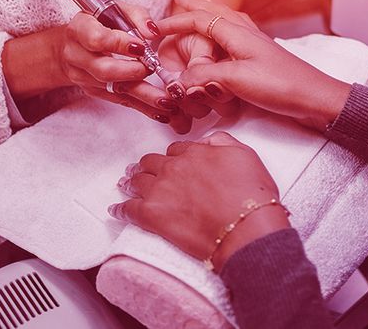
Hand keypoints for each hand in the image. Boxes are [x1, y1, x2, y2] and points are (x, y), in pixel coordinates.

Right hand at [54, 3, 191, 131]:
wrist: (72, 45)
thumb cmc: (100, 23)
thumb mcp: (116, 10)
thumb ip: (137, 16)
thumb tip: (152, 32)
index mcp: (80, 29)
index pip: (97, 39)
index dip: (120, 44)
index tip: (141, 47)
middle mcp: (77, 55)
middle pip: (104, 70)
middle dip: (132, 72)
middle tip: (153, 69)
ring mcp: (84, 77)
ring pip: (115, 89)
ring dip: (144, 96)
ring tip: (168, 101)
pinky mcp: (95, 92)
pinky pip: (121, 101)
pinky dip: (143, 107)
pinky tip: (162, 112)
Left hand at [108, 132, 289, 271]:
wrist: (245, 228)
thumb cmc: (251, 194)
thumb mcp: (245, 155)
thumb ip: (223, 142)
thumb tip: (207, 140)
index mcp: (195, 153)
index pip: (176, 150)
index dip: (173, 157)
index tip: (171, 162)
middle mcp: (173, 168)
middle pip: (152, 163)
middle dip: (146, 166)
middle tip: (141, 170)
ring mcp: (160, 191)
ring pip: (137, 181)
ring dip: (131, 181)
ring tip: (126, 184)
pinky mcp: (152, 216)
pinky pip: (128, 210)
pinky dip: (120, 209)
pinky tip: (116, 209)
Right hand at [157, 0, 351, 130]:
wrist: (315, 98)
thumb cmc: (281, 85)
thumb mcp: (237, 80)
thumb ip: (205, 75)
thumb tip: (181, 79)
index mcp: (237, 33)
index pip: (198, 19)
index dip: (174, 21)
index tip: (154, 28)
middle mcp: (245, 33)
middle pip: (214, 12)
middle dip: (194, 5)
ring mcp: (254, 45)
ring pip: (226, 21)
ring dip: (209, 13)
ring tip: (198, 6)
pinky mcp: (260, 59)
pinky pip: (235, 36)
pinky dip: (223, 29)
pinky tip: (227, 36)